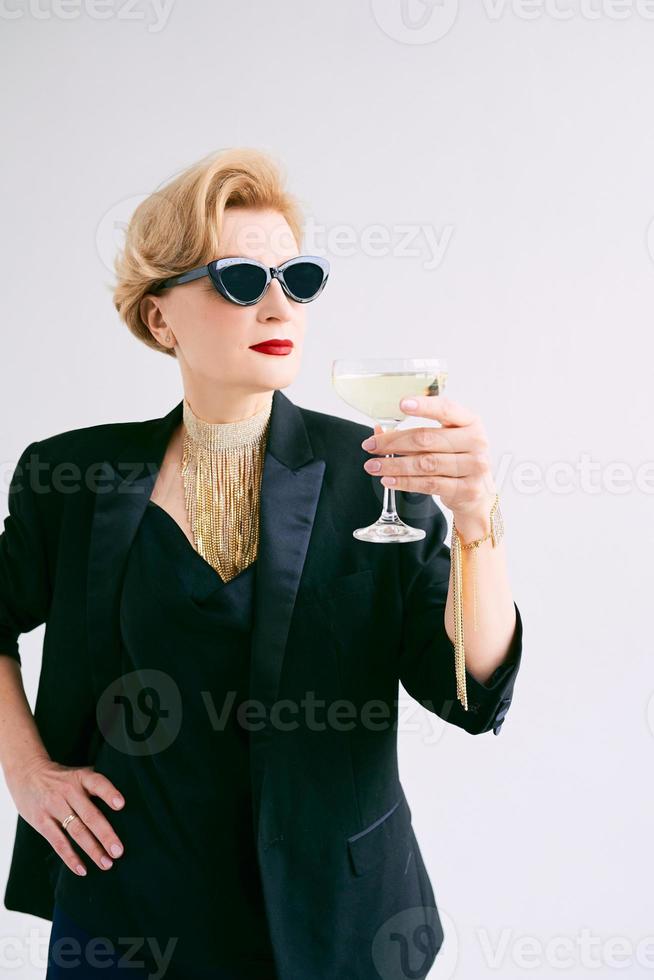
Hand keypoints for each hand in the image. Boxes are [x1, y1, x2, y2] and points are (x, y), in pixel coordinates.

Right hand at [6, 756, 125, 875]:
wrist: (27, 773)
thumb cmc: (62, 777)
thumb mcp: (79, 773)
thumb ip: (97, 784)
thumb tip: (124, 802)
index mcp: (81, 778)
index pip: (98, 783)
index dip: (109, 793)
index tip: (121, 805)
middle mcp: (69, 792)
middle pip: (90, 815)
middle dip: (105, 834)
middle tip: (119, 851)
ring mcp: (54, 807)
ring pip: (76, 831)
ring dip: (92, 850)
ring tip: (106, 863)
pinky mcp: (42, 822)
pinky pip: (58, 842)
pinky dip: (70, 858)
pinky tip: (82, 869)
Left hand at [361, 394, 496, 527]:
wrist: (479, 493)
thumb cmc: (459, 459)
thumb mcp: (446, 439)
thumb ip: (418, 432)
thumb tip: (379, 430)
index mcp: (470, 422)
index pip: (446, 409)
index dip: (424, 406)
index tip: (402, 405)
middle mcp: (475, 442)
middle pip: (426, 439)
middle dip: (393, 442)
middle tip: (371, 445)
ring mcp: (474, 467)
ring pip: (424, 464)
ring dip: (394, 464)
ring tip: (374, 465)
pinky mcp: (467, 489)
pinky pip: (429, 484)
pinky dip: (404, 482)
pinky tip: (389, 480)